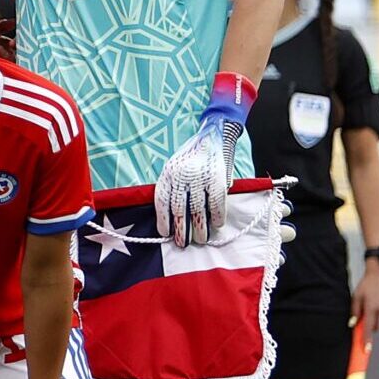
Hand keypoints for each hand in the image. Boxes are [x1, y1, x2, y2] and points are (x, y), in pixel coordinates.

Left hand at [154, 113, 239, 247]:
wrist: (213, 134)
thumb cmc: (192, 157)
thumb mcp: (175, 167)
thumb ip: (173, 187)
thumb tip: (171, 216)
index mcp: (168, 173)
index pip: (162, 200)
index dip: (163, 219)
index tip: (165, 234)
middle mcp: (182, 175)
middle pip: (179, 209)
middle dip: (181, 230)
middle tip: (183, 244)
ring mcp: (200, 177)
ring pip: (198, 209)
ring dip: (200, 227)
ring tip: (201, 239)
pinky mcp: (217, 178)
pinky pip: (216, 202)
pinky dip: (217, 215)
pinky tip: (217, 224)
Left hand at [354, 262, 378, 336]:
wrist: (378, 274)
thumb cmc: (364, 286)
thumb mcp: (356, 297)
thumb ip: (354, 311)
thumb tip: (352, 325)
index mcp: (371, 308)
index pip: (368, 328)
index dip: (367, 340)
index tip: (366, 350)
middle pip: (374, 328)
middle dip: (368, 331)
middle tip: (360, 330)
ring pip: (376, 322)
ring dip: (370, 322)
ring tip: (363, 312)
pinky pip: (378, 316)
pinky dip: (372, 316)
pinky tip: (367, 307)